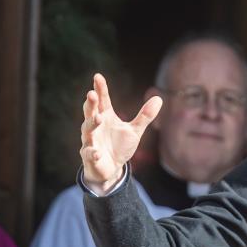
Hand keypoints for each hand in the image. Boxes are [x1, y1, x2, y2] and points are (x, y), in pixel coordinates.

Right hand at [80, 73, 161, 193]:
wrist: (111, 169)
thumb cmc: (119, 146)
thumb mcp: (134, 130)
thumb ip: (144, 116)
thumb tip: (159, 98)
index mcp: (106, 117)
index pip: (102, 101)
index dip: (100, 89)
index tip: (97, 76)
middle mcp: (96, 127)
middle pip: (90, 113)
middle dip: (91, 104)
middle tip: (91, 94)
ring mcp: (91, 142)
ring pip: (88, 131)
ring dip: (91, 124)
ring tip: (98, 118)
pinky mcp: (90, 157)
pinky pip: (89, 154)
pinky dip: (92, 153)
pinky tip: (96, 152)